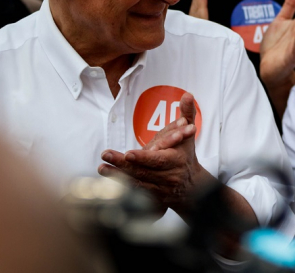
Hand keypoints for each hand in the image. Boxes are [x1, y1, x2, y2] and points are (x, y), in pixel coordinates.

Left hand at [98, 93, 212, 212]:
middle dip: (123, 164)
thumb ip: (188, 114)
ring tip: (102, 168)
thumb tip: (187, 94)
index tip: (129, 153)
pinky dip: (122, 189)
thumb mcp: (189, 134)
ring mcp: (159, 189)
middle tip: (106, 155)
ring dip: (118, 176)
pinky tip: (108, 182)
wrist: (192, 186)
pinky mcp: (152, 198)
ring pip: (137, 183)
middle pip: (143, 171)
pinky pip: (135, 194)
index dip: (144, 158)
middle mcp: (168, 176)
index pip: (159, 160)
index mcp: (176, 160)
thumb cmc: (186, 154)